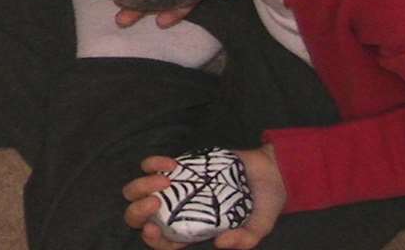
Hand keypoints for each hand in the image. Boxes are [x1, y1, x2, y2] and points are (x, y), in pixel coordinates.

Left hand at [122, 145, 286, 248]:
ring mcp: (171, 189)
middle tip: (155, 202)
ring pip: (135, 191)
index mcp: (191, 231)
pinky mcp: (174, 167)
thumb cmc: (262, 205)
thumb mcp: (260, 228)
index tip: (154, 229)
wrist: (269, 172)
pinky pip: (149, 165)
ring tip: (166, 181)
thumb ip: (245, 239)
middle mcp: (175, 212)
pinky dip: (152, 163)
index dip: (152, 240)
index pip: (161, 242)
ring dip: (141, 186)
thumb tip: (220, 244)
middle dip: (137, 212)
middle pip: (136, 218)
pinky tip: (173, 163)